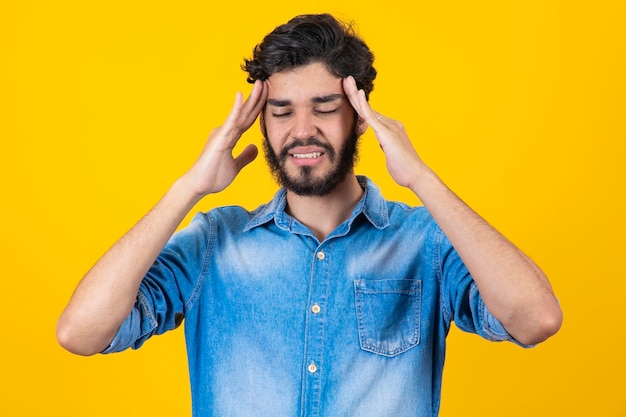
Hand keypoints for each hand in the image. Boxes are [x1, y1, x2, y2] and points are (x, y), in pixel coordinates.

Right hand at [184, 80, 267, 195]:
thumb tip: (255, 148)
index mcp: (231, 137)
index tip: (268, 95)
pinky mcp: (219, 138)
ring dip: (251, 98)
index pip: (249, 119)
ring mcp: (222, 133)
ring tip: (260, 84)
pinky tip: (241, 96)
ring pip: (241, 113)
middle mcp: (226, 131)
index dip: (259, 108)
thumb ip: (245, 157)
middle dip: (258, 98)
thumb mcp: (235, 166)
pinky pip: (230, 121)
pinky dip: (236, 109)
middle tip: (267, 82)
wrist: (198, 186)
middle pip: (246, 112)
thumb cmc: (212, 177)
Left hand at [343, 76, 424, 189]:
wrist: (417, 176)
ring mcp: (390, 127)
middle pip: (368, 107)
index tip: (348, 93)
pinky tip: (357, 95)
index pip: (370, 113)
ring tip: (346, 81)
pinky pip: (372, 117)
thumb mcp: (391, 152)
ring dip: (355, 95)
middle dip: (354, 93)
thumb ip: (385, 144)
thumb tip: (381, 141)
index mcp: (390, 127)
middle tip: (345, 80)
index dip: (358, 103)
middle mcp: (391, 123)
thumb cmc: (404, 168)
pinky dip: (363, 106)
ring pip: (368, 109)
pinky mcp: (387, 134)